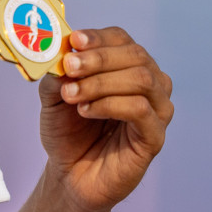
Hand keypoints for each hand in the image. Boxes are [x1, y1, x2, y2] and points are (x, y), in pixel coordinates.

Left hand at [38, 26, 172, 211]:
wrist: (71, 173)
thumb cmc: (68, 131)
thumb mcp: (54, 96)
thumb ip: (58, 74)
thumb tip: (62, 53)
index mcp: (126, 67)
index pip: (122, 40)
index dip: (98, 37)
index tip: (74, 41)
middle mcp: (149, 84)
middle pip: (135, 55)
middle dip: (98, 58)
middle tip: (69, 67)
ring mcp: (157, 110)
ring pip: (142, 79)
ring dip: (101, 82)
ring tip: (72, 95)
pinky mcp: (155, 136)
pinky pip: (141, 110)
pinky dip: (110, 104)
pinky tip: (87, 110)